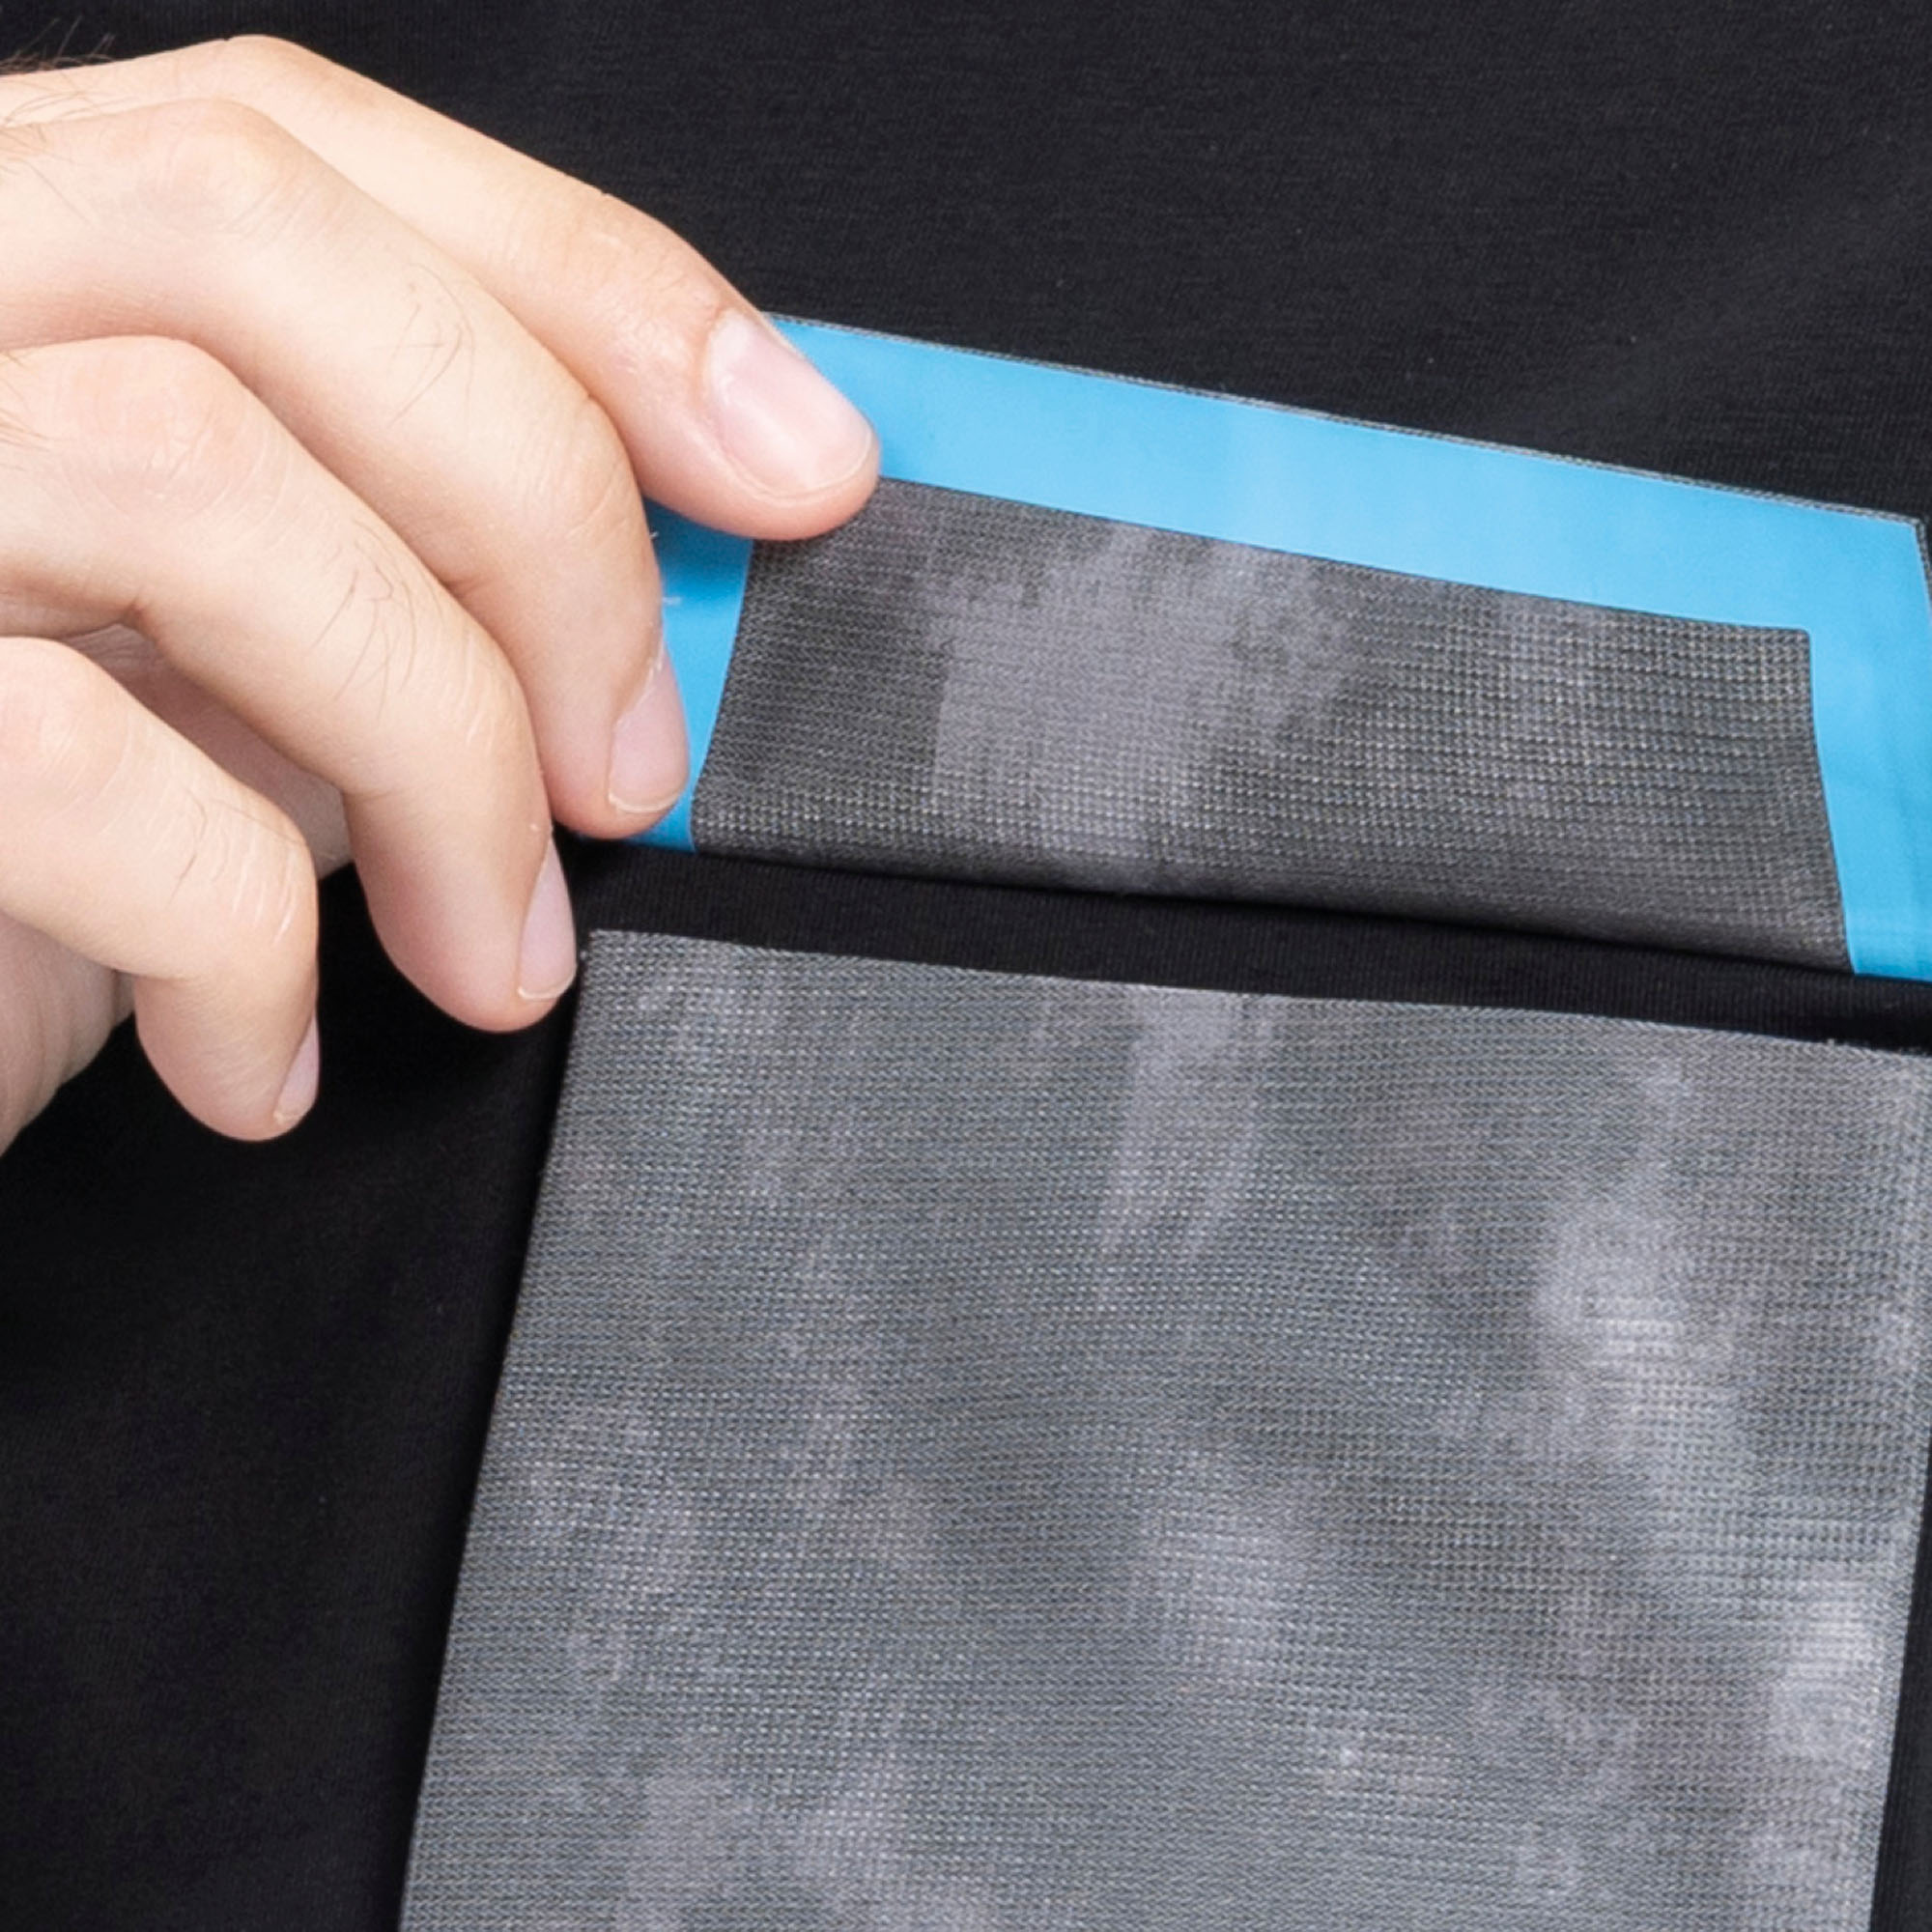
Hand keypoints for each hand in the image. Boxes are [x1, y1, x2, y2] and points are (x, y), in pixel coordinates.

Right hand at [0, 35, 877, 1151]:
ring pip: (195, 481)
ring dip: (442, 762)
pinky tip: (260, 1049)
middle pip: (254, 246)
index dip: (589, 287)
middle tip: (633, 765)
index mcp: (2, 261)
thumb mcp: (227, 670)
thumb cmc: (12, 846)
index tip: (791, 460)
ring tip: (488, 945)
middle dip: (542, 524)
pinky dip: (241, 950)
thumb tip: (666, 576)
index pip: (294, 143)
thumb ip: (400, 566)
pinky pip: (77, 771)